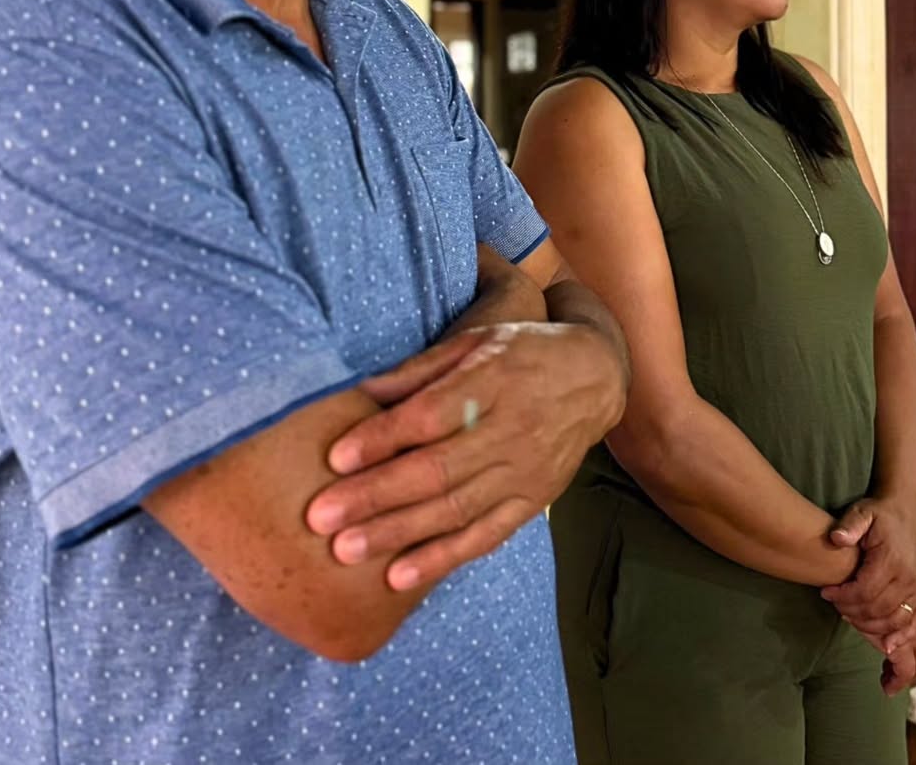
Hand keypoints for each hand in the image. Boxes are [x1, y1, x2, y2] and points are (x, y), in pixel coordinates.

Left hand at [305, 320, 626, 591]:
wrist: (595, 377)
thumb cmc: (521, 352)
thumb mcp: (475, 340)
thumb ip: (420, 369)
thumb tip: (360, 392)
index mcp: (492, 380)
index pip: (430, 415)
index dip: (382, 438)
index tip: (336, 458)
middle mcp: (510, 429)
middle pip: (436, 469)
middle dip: (374, 496)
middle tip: (321, 517)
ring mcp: (524, 471)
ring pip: (455, 509)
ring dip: (397, 533)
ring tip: (346, 551)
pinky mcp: (532, 501)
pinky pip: (485, 536)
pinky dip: (442, 558)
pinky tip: (400, 575)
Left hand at [821, 495, 915, 686]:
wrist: (905, 511)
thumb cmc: (880, 514)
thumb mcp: (862, 512)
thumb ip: (850, 525)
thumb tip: (836, 538)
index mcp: (893, 561)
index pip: (866, 592)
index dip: (843, 598)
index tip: (827, 593)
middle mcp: (911, 580)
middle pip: (879, 612)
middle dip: (853, 614)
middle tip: (837, 607)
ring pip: (897, 626)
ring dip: (873, 632)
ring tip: (853, 627)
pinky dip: (905, 648)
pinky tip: (891, 659)